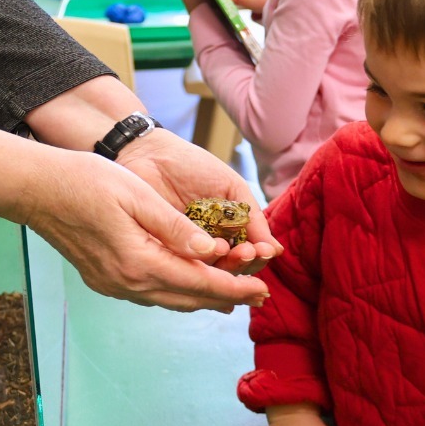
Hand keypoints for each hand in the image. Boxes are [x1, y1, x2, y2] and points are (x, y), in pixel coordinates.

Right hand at [0, 111, 273, 312]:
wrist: (35, 189)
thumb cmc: (86, 182)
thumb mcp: (138, 197)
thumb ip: (177, 228)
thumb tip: (212, 252)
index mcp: (140, 263)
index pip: (200, 283)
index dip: (235, 287)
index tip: (263, 288)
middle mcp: (127, 283)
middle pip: (189, 299)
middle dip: (226, 297)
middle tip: (259, 293)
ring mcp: (114, 285)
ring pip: (170, 300)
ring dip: (203, 297)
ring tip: (233, 292)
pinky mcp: (105, 280)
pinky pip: (152, 294)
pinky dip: (178, 291)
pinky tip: (191, 282)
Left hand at [117, 128, 281, 275]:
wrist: (149, 153)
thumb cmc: (192, 165)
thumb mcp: (230, 187)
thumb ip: (251, 217)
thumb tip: (275, 251)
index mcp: (228, 232)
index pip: (249, 256)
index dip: (258, 256)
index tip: (262, 250)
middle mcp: (208, 246)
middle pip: (231, 269)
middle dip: (243, 264)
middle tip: (246, 252)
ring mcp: (184, 251)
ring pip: (208, 272)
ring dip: (222, 266)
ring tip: (226, 250)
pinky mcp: (161, 253)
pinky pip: (180, 268)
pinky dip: (193, 267)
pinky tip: (203, 257)